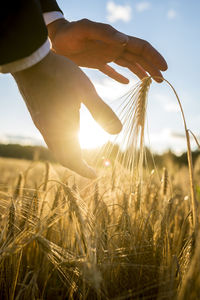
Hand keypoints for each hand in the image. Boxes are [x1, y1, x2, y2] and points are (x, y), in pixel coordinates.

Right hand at [12, 51, 121, 177]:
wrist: (31, 61)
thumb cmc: (60, 74)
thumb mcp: (86, 91)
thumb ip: (102, 112)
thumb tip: (118, 132)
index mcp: (61, 129)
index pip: (72, 159)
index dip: (84, 170)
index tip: (95, 176)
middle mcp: (49, 131)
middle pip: (62, 157)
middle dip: (77, 165)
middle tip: (90, 169)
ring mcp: (42, 123)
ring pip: (56, 148)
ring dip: (70, 155)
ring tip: (82, 156)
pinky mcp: (39, 115)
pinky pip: (51, 139)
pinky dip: (63, 145)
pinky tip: (70, 135)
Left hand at [48, 18, 167, 82]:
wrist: (55, 39)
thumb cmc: (69, 33)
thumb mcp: (85, 29)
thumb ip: (104, 33)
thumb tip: (124, 40)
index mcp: (116, 39)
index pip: (141, 47)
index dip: (154, 57)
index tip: (164, 69)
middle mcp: (115, 46)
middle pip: (139, 58)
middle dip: (152, 68)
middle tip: (162, 81)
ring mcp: (107, 54)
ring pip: (129, 64)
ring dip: (141, 72)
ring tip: (150, 83)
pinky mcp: (97, 62)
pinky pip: (113, 70)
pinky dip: (121, 76)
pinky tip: (127, 83)